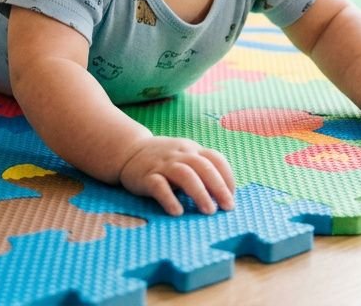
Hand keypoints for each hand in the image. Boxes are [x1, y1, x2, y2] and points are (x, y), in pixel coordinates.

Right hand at [118, 136, 235, 215]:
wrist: (128, 151)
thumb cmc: (164, 160)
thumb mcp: (184, 157)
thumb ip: (201, 170)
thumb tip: (224, 195)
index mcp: (192, 150)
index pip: (215, 158)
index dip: (227, 177)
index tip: (232, 196)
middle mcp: (180, 155)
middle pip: (203, 167)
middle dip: (218, 188)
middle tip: (227, 208)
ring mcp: (163, 165)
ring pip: (185, 175)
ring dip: (200, 193)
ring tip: (208, 211)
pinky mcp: (146, 176)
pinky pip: (159, 186)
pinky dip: (170, 199)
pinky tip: (177, 212)